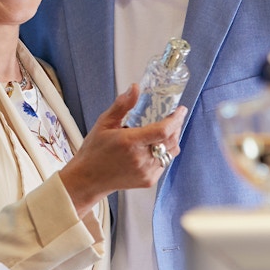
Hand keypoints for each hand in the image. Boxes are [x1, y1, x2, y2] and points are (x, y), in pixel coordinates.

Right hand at [58, 84, 186, 216]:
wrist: (89, 179)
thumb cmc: (94, 150)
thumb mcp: (104, 123)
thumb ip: (122, 105)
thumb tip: (135, 88)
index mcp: (130, 142)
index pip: (163, 130)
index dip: (176, 119)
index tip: (180, 109)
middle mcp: (140, 158)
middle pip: (171, 140)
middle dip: (176, 127)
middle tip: (173, 117)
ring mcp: (146, 172)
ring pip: (171, 153)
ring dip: (172, 140)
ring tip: (165, 131)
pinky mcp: (148, 180)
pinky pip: (164, 163)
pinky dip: (164, 153)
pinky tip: (155, 147)